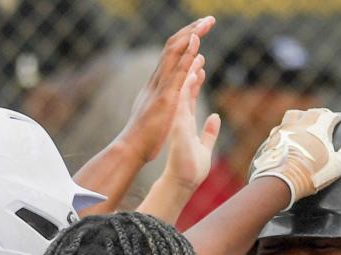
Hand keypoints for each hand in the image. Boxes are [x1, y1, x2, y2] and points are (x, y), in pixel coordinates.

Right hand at [116, 16, 214, 163]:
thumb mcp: (158, 115)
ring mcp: (160, 87)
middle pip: (174, 48)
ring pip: (175, 53)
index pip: (172, 57)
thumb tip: (172, 98)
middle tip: (208, 19)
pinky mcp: (165, 97)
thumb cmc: (145, 137)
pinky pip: (177, 70)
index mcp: (158, 85)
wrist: (132, 148)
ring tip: (206, 22)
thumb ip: (166, 104)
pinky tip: (197, 42)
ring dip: (191, 35)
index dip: (186, 43)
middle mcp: (157, 80)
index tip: (199, 31)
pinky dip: (187, 54)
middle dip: (191, 31)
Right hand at [162, 53, 220, 191]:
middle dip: (190, 66)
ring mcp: (178, 119)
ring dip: (190, 68)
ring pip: (183, 88)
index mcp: (185, 121)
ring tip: (195, 48)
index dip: (195, 79)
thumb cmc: (191, 168)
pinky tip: (193, 71)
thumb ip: (209, 131)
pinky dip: (188, 85)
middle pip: (185, 86)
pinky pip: (183, 100)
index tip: (200, 63)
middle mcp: (180, 117)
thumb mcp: (204, 145)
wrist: (180, 182)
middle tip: (196, 46)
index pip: (190, 95)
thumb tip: (215, 117)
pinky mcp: (179, 124)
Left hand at [249, 108, 340, 208]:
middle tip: (324, 118)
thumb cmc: (311, 174)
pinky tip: (286, 135)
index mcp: (318, 128)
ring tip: (304, 122)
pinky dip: (286, 128)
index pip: (329, 116)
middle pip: (311, 112)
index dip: (336, 117)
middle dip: (319, 114)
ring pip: (293, 115)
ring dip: (300, 116)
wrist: (279, 181)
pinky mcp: (272, 139)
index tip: (339, 120)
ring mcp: (284, 130)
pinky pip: (279, 128)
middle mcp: (300, 124)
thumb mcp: (337, 166)